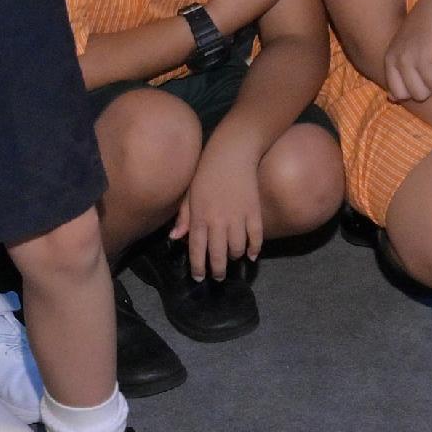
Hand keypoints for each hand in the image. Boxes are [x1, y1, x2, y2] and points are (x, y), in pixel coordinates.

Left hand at [175, 136, 267, 277]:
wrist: (232, 154)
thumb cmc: (205, 172)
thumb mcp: (189, 193)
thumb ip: (184, 217)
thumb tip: (175, 238)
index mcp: (199, 217)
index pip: (197, 250)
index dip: (198, 267)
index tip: (199, 277)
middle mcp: (218, 221)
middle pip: (218, 255)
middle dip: (217, 270)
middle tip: (217, 277)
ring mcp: (238, 218)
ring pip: (237, 249)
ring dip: (234, 258)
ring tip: (231, 259)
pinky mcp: (254, 212)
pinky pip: (256, 237)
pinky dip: (254, 249)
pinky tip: (250, 255)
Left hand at [381, 0, 431, 102]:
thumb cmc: (424, 27)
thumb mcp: (403, 47)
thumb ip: (397, 72)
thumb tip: (392, 99)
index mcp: (391, 58)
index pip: (399, 93)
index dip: (414, 89)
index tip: (421, 75)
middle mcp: (402, 59)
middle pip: (420, 95)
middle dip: (431, 86)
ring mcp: (421, 56)